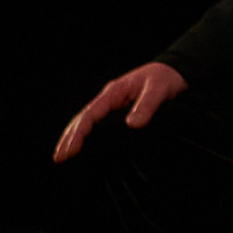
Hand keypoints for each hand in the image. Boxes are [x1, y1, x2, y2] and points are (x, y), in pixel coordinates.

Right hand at [54, 61, 187, 161]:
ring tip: (63, 157)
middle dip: (69, 138)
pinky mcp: (118, 114)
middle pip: (82, 119)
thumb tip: (133, 125)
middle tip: (59, 159)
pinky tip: (85, 150)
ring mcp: (112, 107)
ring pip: (87, 123)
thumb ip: (147, 105)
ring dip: (74, 138)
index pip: (90, 114)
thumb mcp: (158, 89)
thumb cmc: (165, 78)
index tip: (71, 150)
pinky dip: (88, 137)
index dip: (79, 133)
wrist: (174, 73)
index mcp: (113, 93)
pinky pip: (99, 126)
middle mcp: (109, 100)